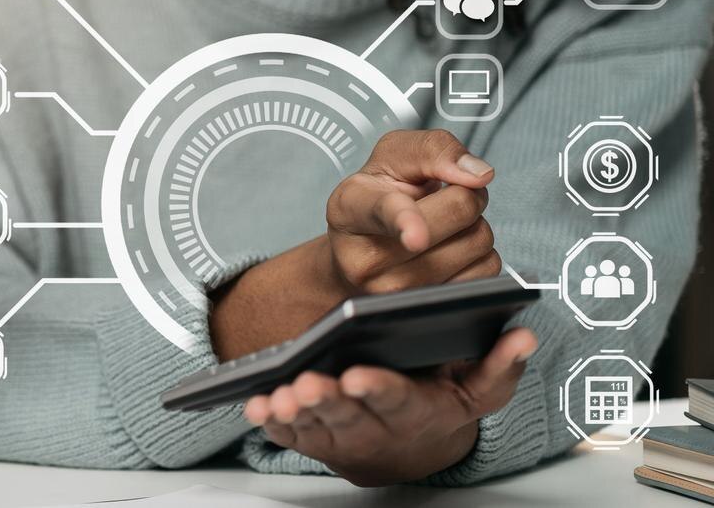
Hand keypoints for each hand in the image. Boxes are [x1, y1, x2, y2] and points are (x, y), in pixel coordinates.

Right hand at [211, 129, 499, 360]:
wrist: (358, 252)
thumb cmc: (378, 198)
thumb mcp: (391, 158)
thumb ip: (433, 149)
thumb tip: (478, 175)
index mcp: (350, 208)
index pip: (384, 212)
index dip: (404, 223)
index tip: (415, 237)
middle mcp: (365, 259)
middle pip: (459, 212)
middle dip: (465, 195)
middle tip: (443, 196)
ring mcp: (397, 295)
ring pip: (479, 242)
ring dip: (473, 226)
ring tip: (442, 227)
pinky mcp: (428, 313)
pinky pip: (488, 273)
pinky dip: (478, 254)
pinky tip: (449, 252)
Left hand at [245, 326, 536, 484]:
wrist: (412, 446)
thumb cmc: (439, 404)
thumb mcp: (477, 390)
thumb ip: (498, 365)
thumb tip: (524, 335)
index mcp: (414, 409)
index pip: (396, 399)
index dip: (377, 390)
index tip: (357, 376)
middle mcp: (376, 428)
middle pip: (348, 416)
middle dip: (326, 401)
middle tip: (306, 384)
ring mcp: (341, 436)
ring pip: (316, 427)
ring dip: (294, 413)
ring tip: (277, 396)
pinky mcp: (314, 438)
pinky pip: (291, 434)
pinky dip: (273, 423)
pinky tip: (257, 404)